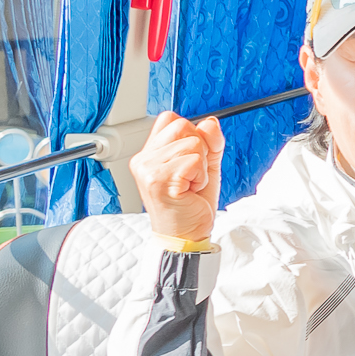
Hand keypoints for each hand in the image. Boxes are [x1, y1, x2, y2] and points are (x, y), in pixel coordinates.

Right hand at [132, 111, 224, 243]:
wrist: (186, 236)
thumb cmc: (192, 205)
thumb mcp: (205, 167)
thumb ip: (210, 143)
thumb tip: (211, 122)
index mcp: (150, 153)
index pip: (171, 119)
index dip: (192, 135)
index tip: (191, 162)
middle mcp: (143, 159)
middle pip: (183, 126)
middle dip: (199, 150)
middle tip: (191, 177)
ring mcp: (148, 169)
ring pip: (192, 143)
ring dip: (200, 167)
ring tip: (189, 186)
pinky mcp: (158, 179)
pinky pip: (194, 161)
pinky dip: (200, 177)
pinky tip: (189, 191)